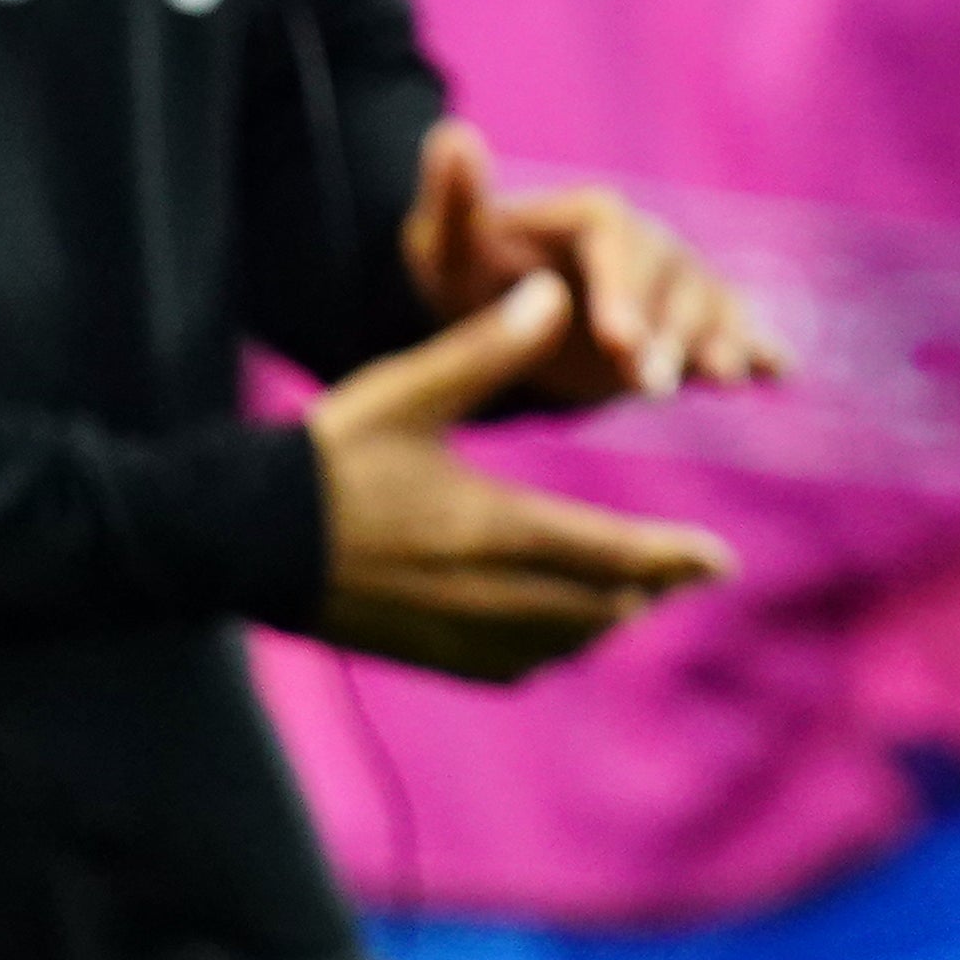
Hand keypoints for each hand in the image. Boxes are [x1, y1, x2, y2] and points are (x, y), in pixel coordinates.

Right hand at [310, 272, 736, 681]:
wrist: (237, 538)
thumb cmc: (327, 457)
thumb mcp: (410, 390)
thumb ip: (487, 347)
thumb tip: (555, 291)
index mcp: (490, 526)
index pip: (608, 554)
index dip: (671, 559)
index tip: (722, 561)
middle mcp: (482, 592)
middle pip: (596, 608)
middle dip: (650, 589)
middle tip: (691, 571)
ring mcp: (451, 633)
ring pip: (559, 645)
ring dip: (604, 621)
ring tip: (634, 595)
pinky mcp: (422, 652)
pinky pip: (508, 668)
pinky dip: (548, 650)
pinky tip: (555, 631)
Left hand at [403, 118, 775, 405]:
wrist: (501, 319)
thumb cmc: (467, 279)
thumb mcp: (444, 248)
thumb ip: (453, 199)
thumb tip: (453, 132)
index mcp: (594, 215)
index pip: (617, 242)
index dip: (621, 289)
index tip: (615, 338)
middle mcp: (647, 242)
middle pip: (670, 279)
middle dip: (665, 332)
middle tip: (648, 384)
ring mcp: (675, 283)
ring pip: (708, 305)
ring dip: (717, 341)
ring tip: (721, 380)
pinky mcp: (691, 326)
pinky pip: (733, 329)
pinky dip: (760, 346)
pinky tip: (781, 372)